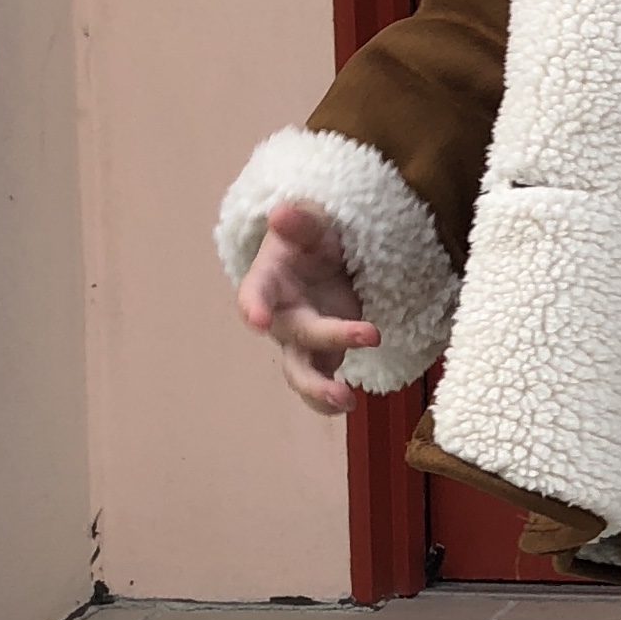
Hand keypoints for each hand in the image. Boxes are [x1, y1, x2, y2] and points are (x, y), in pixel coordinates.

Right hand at [236, 201, 377, 414]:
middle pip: (295, 335)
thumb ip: (299, 223)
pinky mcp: (323, 353)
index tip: (257, 320)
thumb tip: (280, 213)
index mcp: (269, 281)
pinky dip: (331, 400)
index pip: (255, 293)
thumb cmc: (307, 240)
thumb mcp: (308, 225)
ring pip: (301, 372)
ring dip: (320, 390)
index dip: (253, 306)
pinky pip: (321, 383)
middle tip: (366, 335)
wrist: (319, 259)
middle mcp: (281, 317)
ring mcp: (302, 340)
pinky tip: (349, 406)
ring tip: (346, 401)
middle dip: (327, 338)